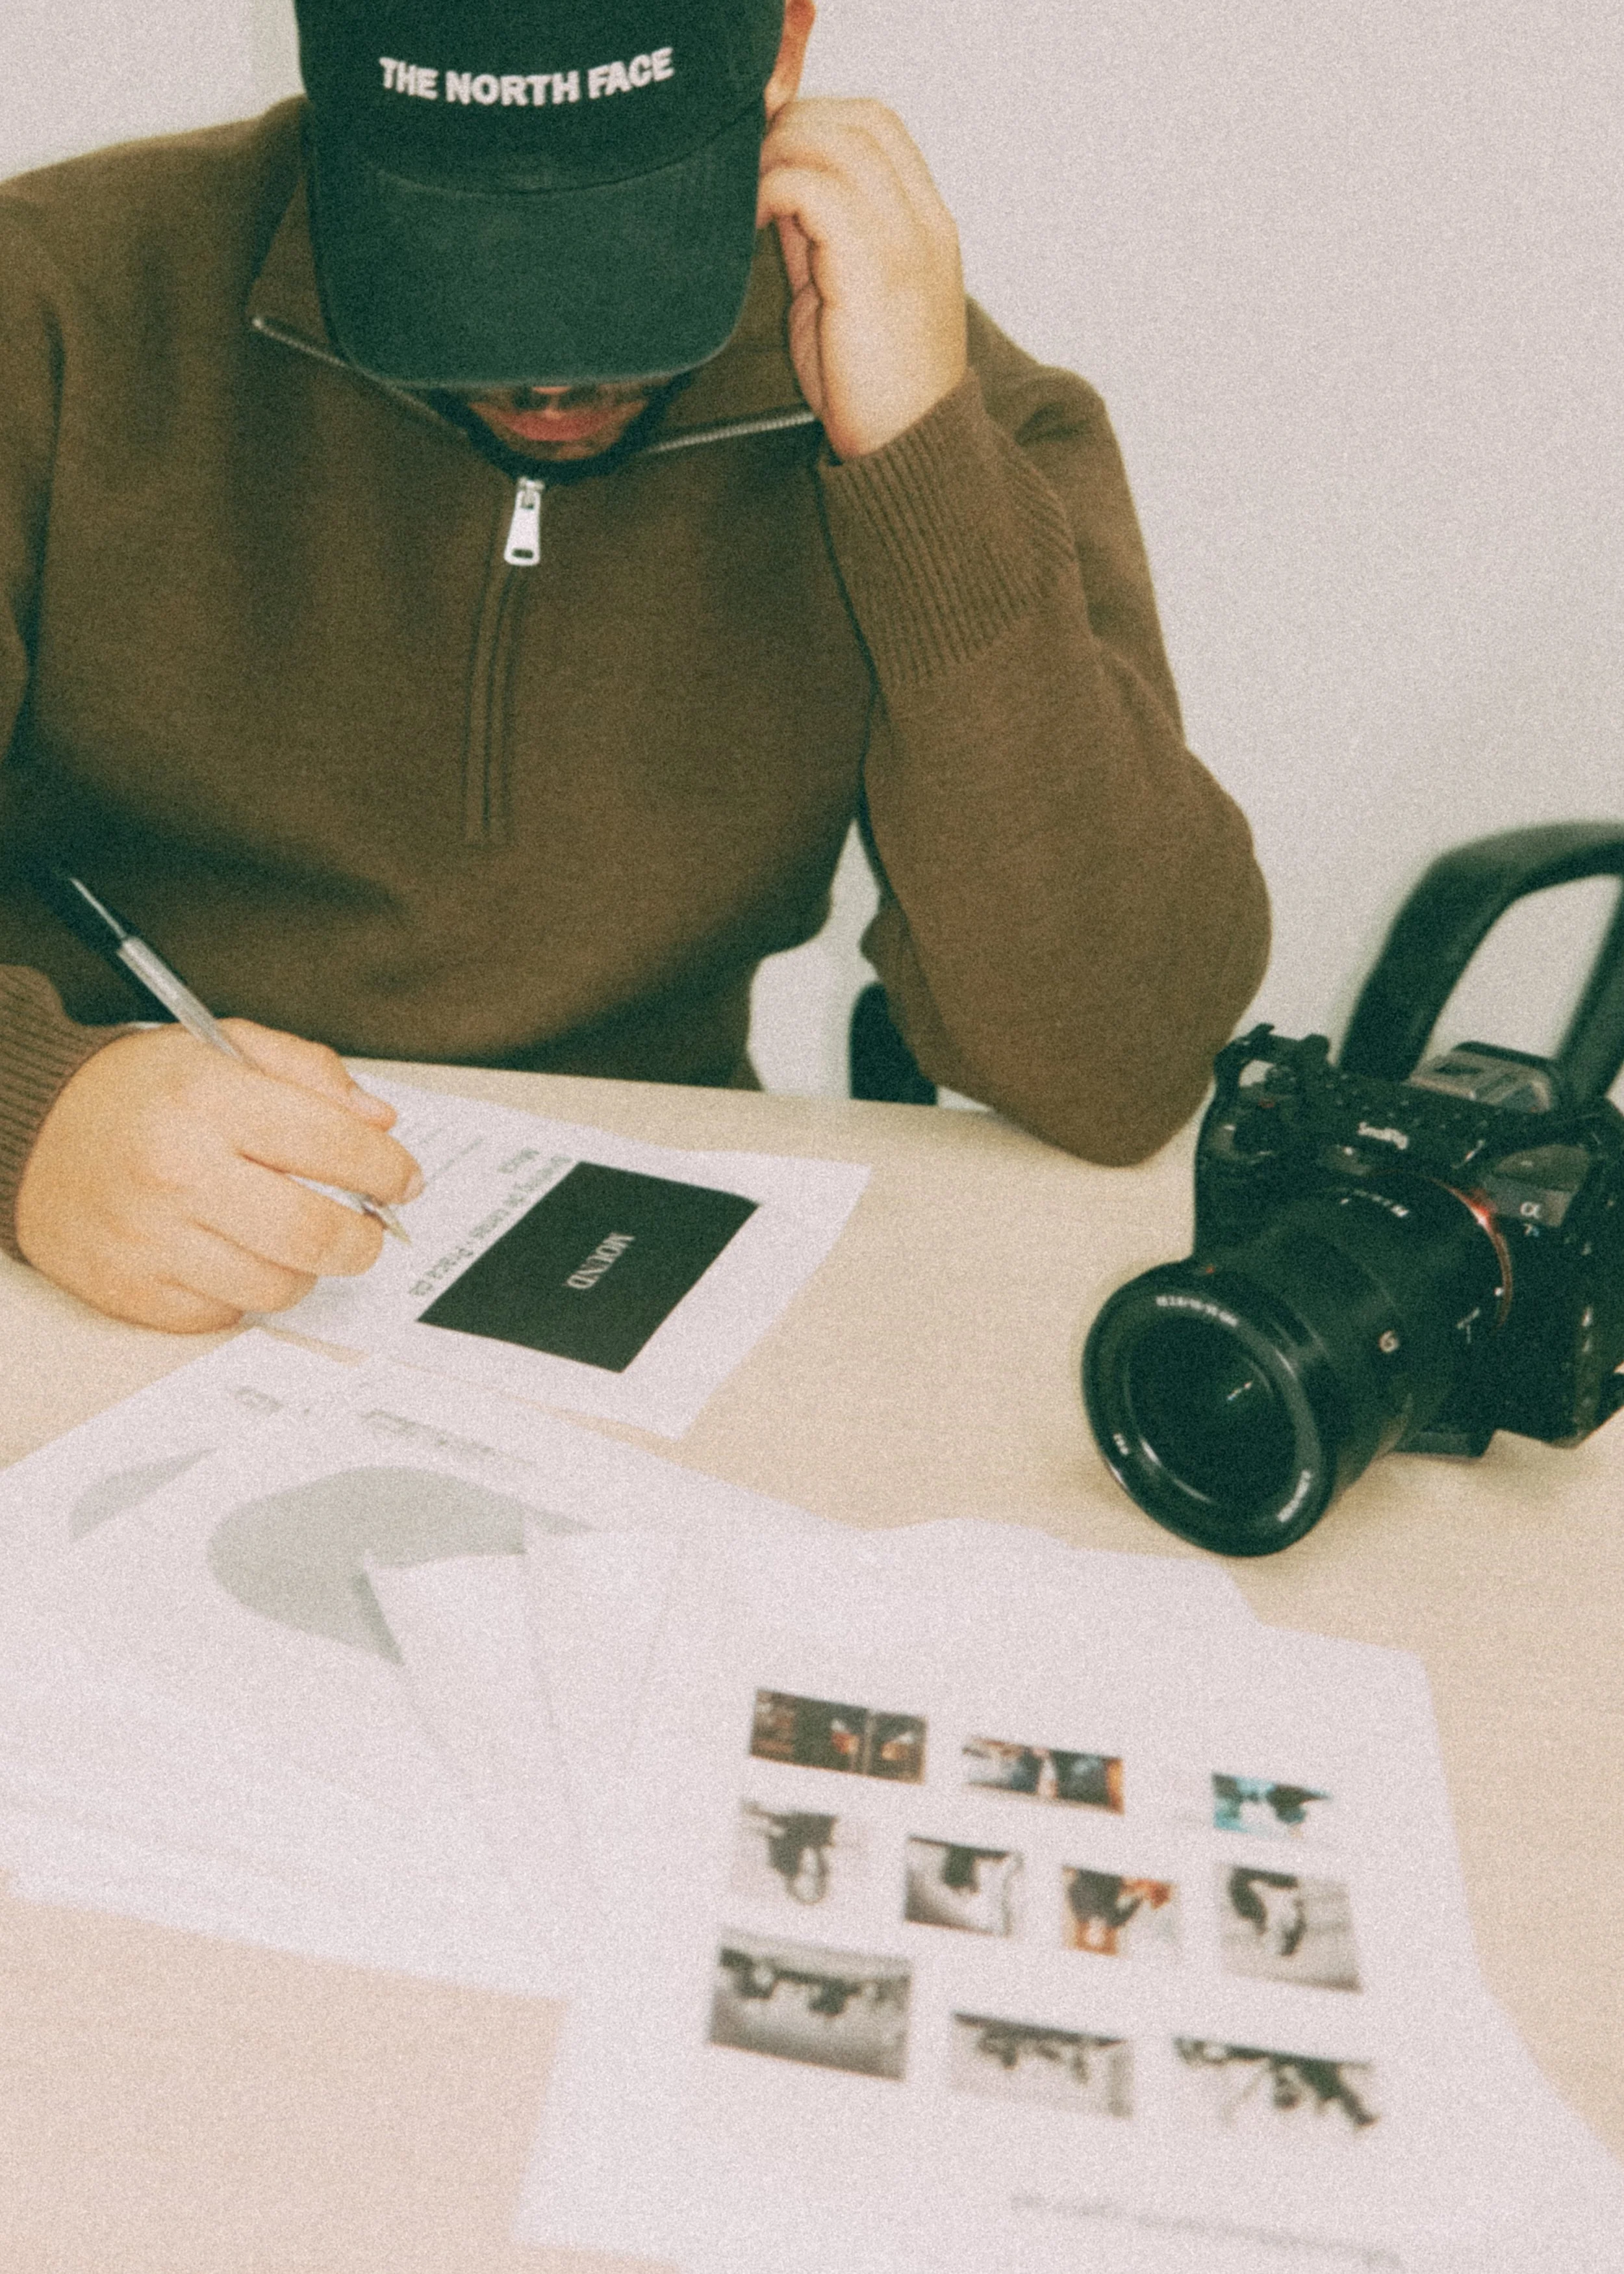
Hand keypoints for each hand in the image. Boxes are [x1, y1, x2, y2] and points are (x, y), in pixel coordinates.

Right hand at [14, 1021, 422, 1331]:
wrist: (29, 1132)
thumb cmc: (136, 1092)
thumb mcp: (222, 1046)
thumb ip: (309, 1072)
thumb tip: (379, 1122)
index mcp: (208, 1100)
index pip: (335, 1145)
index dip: (389, 1169)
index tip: (403, 1179)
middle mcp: (179, 1172)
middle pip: (316, 1234)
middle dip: (364, 1238)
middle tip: (368, 1228)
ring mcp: (153, 1240)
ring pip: (279, 1285)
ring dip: (306, 1268)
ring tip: (292, 1236)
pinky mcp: (133, 1290)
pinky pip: (225, 1312)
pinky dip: (245, 1289)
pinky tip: (233, 1253)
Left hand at [757, 97, 967, 460]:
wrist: (908, 450)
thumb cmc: (875, 388)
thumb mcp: (846, 295)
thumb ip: (823, 238)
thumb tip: (778, 191)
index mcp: (925, 225)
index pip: (878, 127)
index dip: (818, 120)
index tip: (773, 156)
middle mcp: (922, 222)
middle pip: (858, 120)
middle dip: (794, 128)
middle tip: (752, 171)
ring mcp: (904, 240)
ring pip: (836, 141)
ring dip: (780, 154)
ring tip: (750, 196)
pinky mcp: (872, 267)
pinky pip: (813, 188)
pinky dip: (772, 188)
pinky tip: (752, 219)